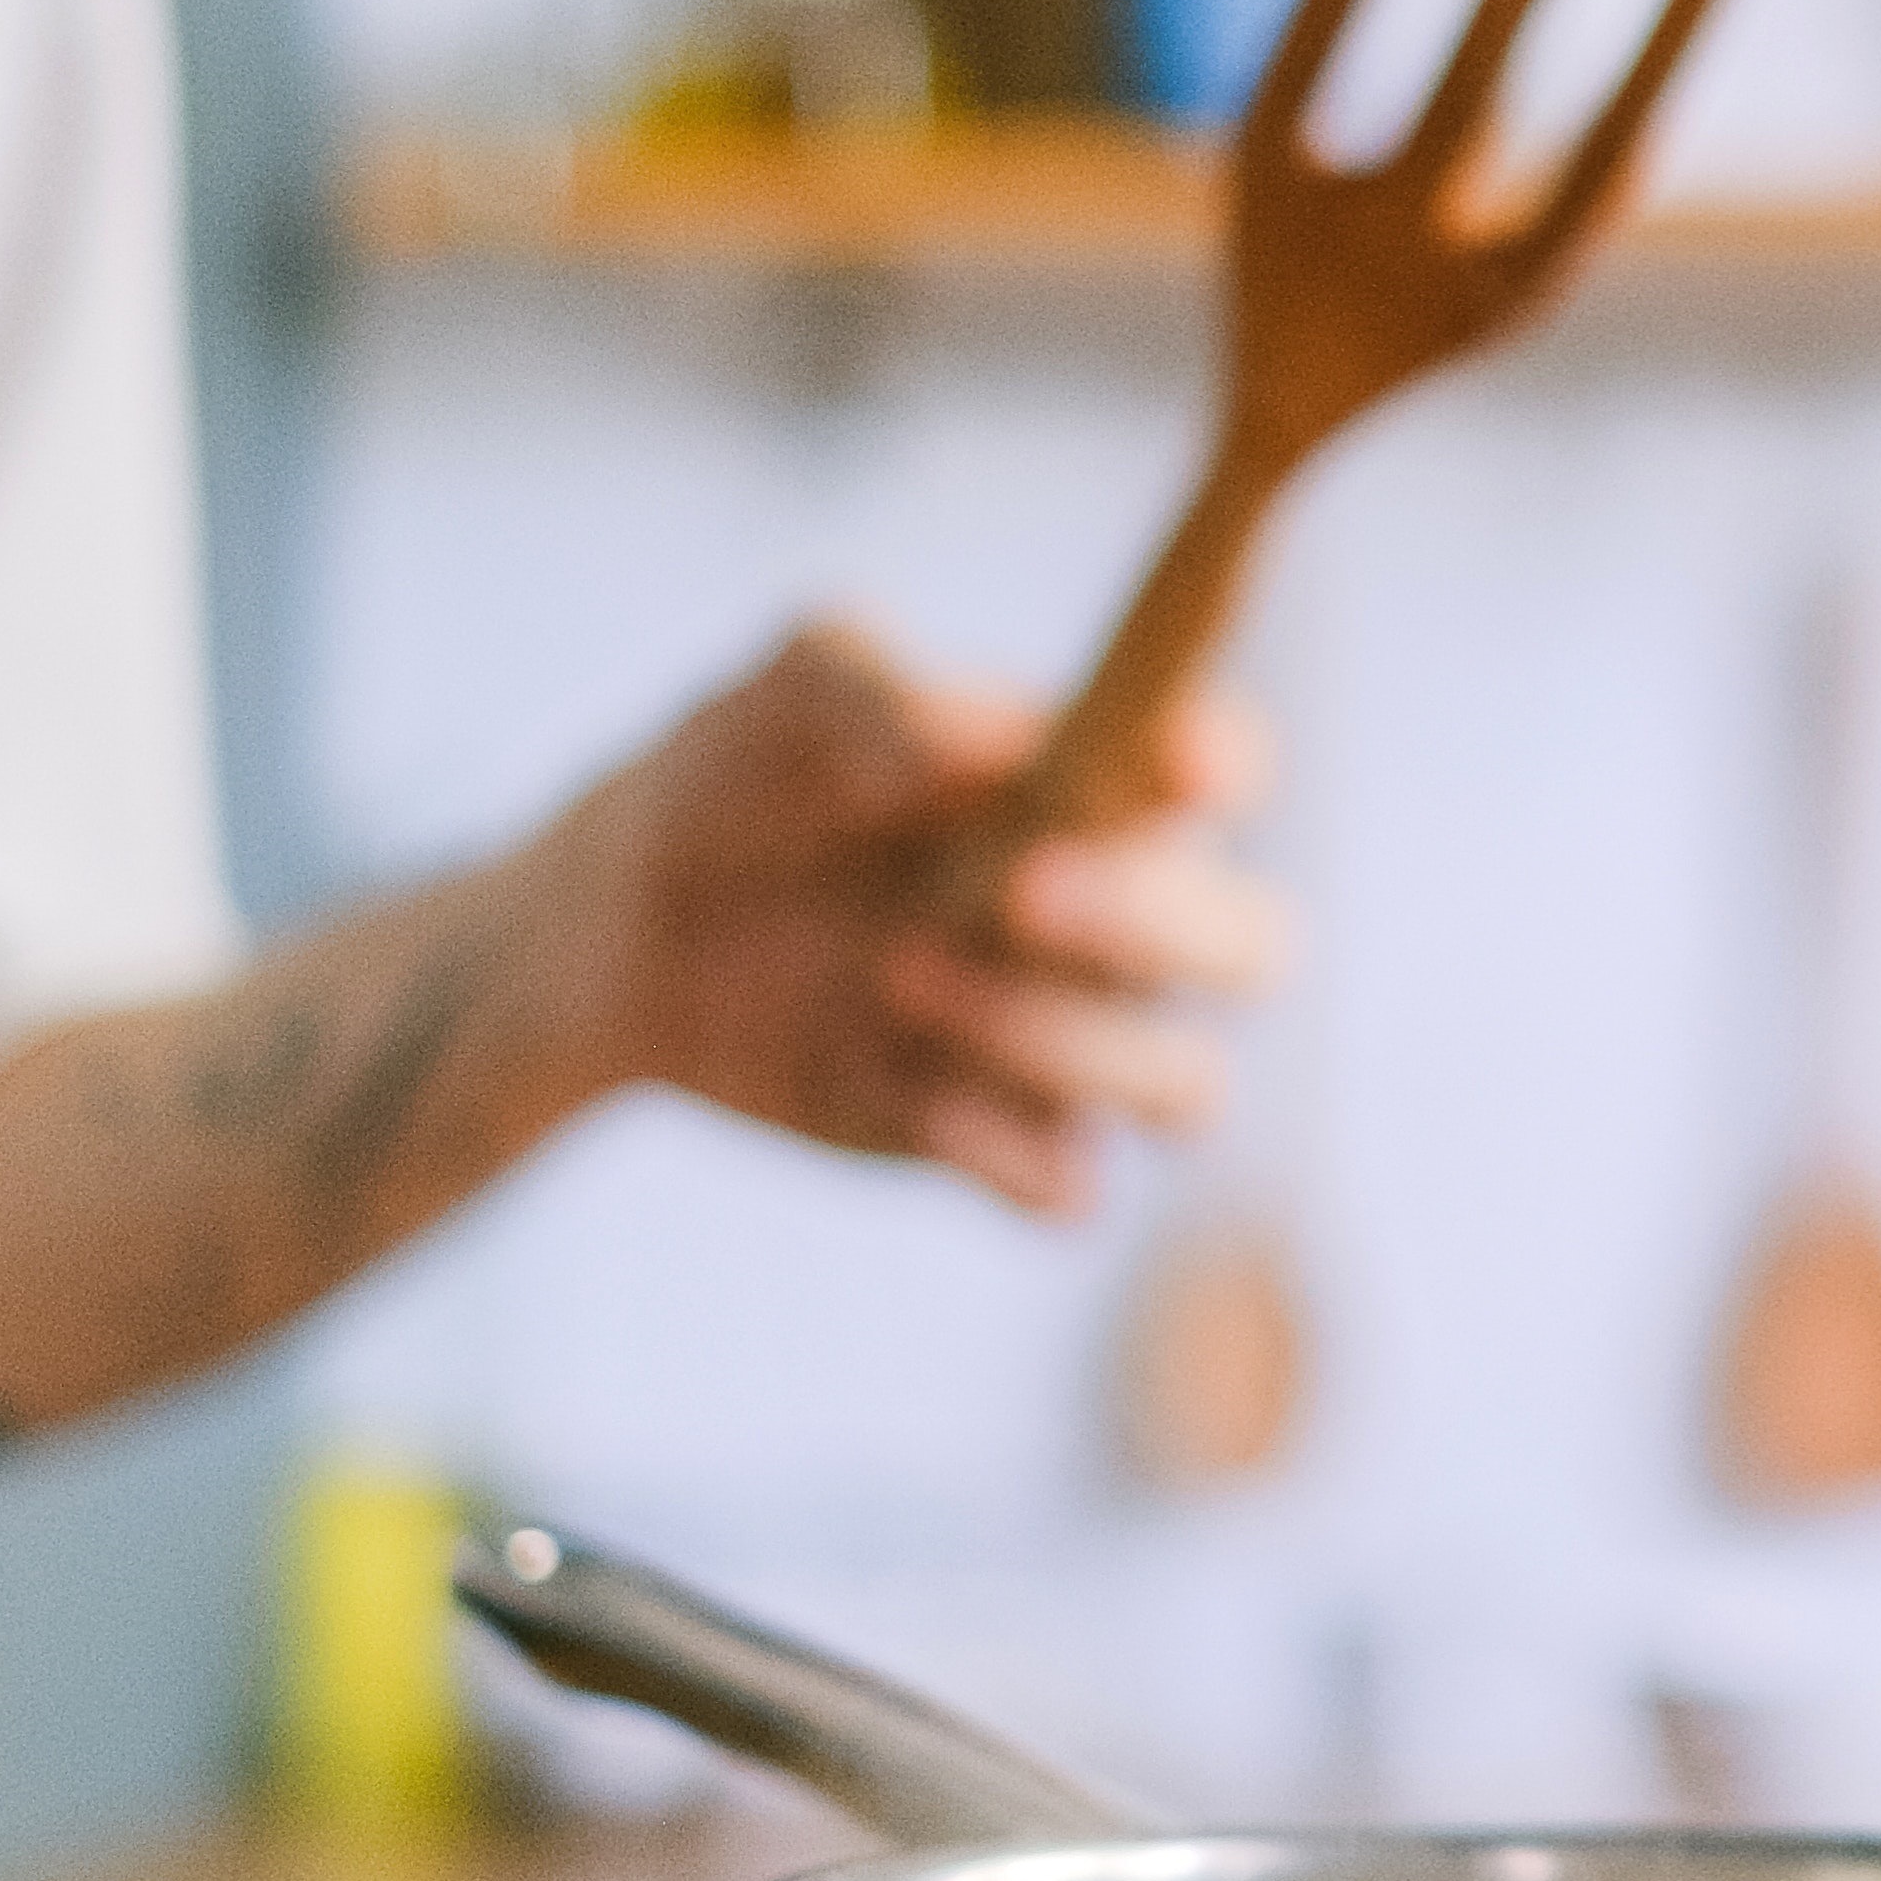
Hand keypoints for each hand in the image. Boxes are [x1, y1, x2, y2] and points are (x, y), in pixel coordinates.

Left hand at [539, 619, 1287, 1222]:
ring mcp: (1065, 1041)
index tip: (1179, 762)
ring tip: (898, 973)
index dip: (1226, 766)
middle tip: (1021, 891)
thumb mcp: (782, 700)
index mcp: (1097, 786)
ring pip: (1184, 1085)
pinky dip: (1008, 1155)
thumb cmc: (738, 781)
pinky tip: (910, 1099)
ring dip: (1066, 1041)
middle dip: (1164, 927)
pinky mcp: (996, 1143)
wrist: (626, 929)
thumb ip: (879, 691)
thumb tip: (991, 741)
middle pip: (1255, 950)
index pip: (1225, 768)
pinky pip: (1067, 1189)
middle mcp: (1116, 921)